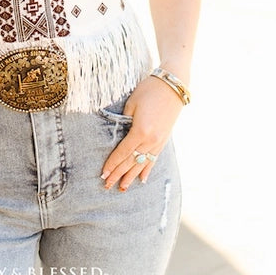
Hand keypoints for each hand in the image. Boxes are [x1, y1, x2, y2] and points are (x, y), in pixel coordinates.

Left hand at [100, 75, 183, 190]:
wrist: (172, 86)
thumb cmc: (148, 91)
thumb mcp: (131, 104)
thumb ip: (124, 122)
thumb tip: (117, 136)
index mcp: (140, 131)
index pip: (122, 153)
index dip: (112, 164)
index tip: (103, 174)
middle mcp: (150, 141)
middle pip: (131, 162)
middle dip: (118, 174)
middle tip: (107, 185)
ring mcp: (159, 142)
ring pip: (142, 164)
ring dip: (131, 176)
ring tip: (122, 187)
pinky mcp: (164, 140)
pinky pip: (153, 159)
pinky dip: (146, 169)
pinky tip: (142, 179)